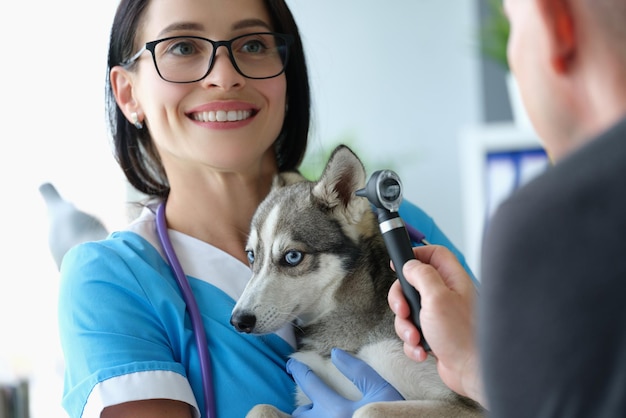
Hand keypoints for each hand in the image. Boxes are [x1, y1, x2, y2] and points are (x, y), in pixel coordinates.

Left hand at [287, 348, 403, 417]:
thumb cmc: (394, 417)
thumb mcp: (382, 391)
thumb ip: (358, 371)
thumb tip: (335, 353)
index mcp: (337, 411)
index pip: (310, 384)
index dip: (298, 371)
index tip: (291, 365)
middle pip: (301, 413)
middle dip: (306, 407)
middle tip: (313, 404)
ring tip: (321, 414)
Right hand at [388, 245, 484, 406]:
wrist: (472, 373)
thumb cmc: (462, 336)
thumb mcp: (437, 298)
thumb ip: (422, 276)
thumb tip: (410, 264)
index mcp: (452, 280)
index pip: (433, 255)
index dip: (415, 255)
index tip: (398, 264)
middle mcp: (447, 295)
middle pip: (413, 284)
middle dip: (401, 300)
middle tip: (403, 310)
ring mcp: (439, 316)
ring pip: (408, 311)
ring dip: (405, 326)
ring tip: (416, 337)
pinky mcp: (433, 335)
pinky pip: (412, 332)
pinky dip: (412, 343)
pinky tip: (423, 350)